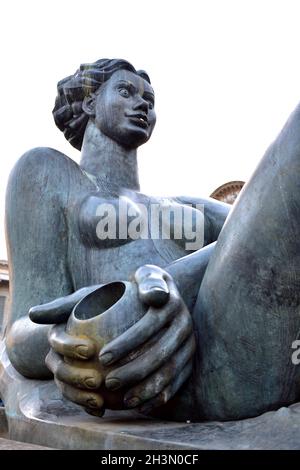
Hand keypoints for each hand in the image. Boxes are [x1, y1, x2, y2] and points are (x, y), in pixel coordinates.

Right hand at [29, 285, 105, 415]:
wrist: (116, 312)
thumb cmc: (99, 301)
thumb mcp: (84, 297)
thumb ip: (62, 305)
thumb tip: (32, 314)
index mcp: (58, 334)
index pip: (57, 342)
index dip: (69, 347)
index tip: (90, 349)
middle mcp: (59, 355)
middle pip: (60, 370)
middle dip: (75, 377)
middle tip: (97, 380)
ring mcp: (69, 371)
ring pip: (67, 388)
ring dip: (80, 397)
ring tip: (99, 401)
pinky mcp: (81, 384)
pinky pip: (80, 398)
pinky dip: (88, 406)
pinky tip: (103, 410)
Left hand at [99, 265, 195, 413]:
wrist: (168, 296)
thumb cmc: (145, 286)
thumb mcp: (145, 274)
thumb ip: (146, 280)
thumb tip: (153, 296)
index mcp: (172, 302)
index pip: (150, 324)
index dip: (128, 342)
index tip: (102, 358)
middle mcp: (185, 323)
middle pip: (161, 352)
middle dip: (134, 371)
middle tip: (109, 382)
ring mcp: (190, 343)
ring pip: (171, 371)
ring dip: (147, 389)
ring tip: (124, 400)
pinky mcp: (191, 360)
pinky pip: (178, 382)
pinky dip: (160, 397)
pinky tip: (140, 407)